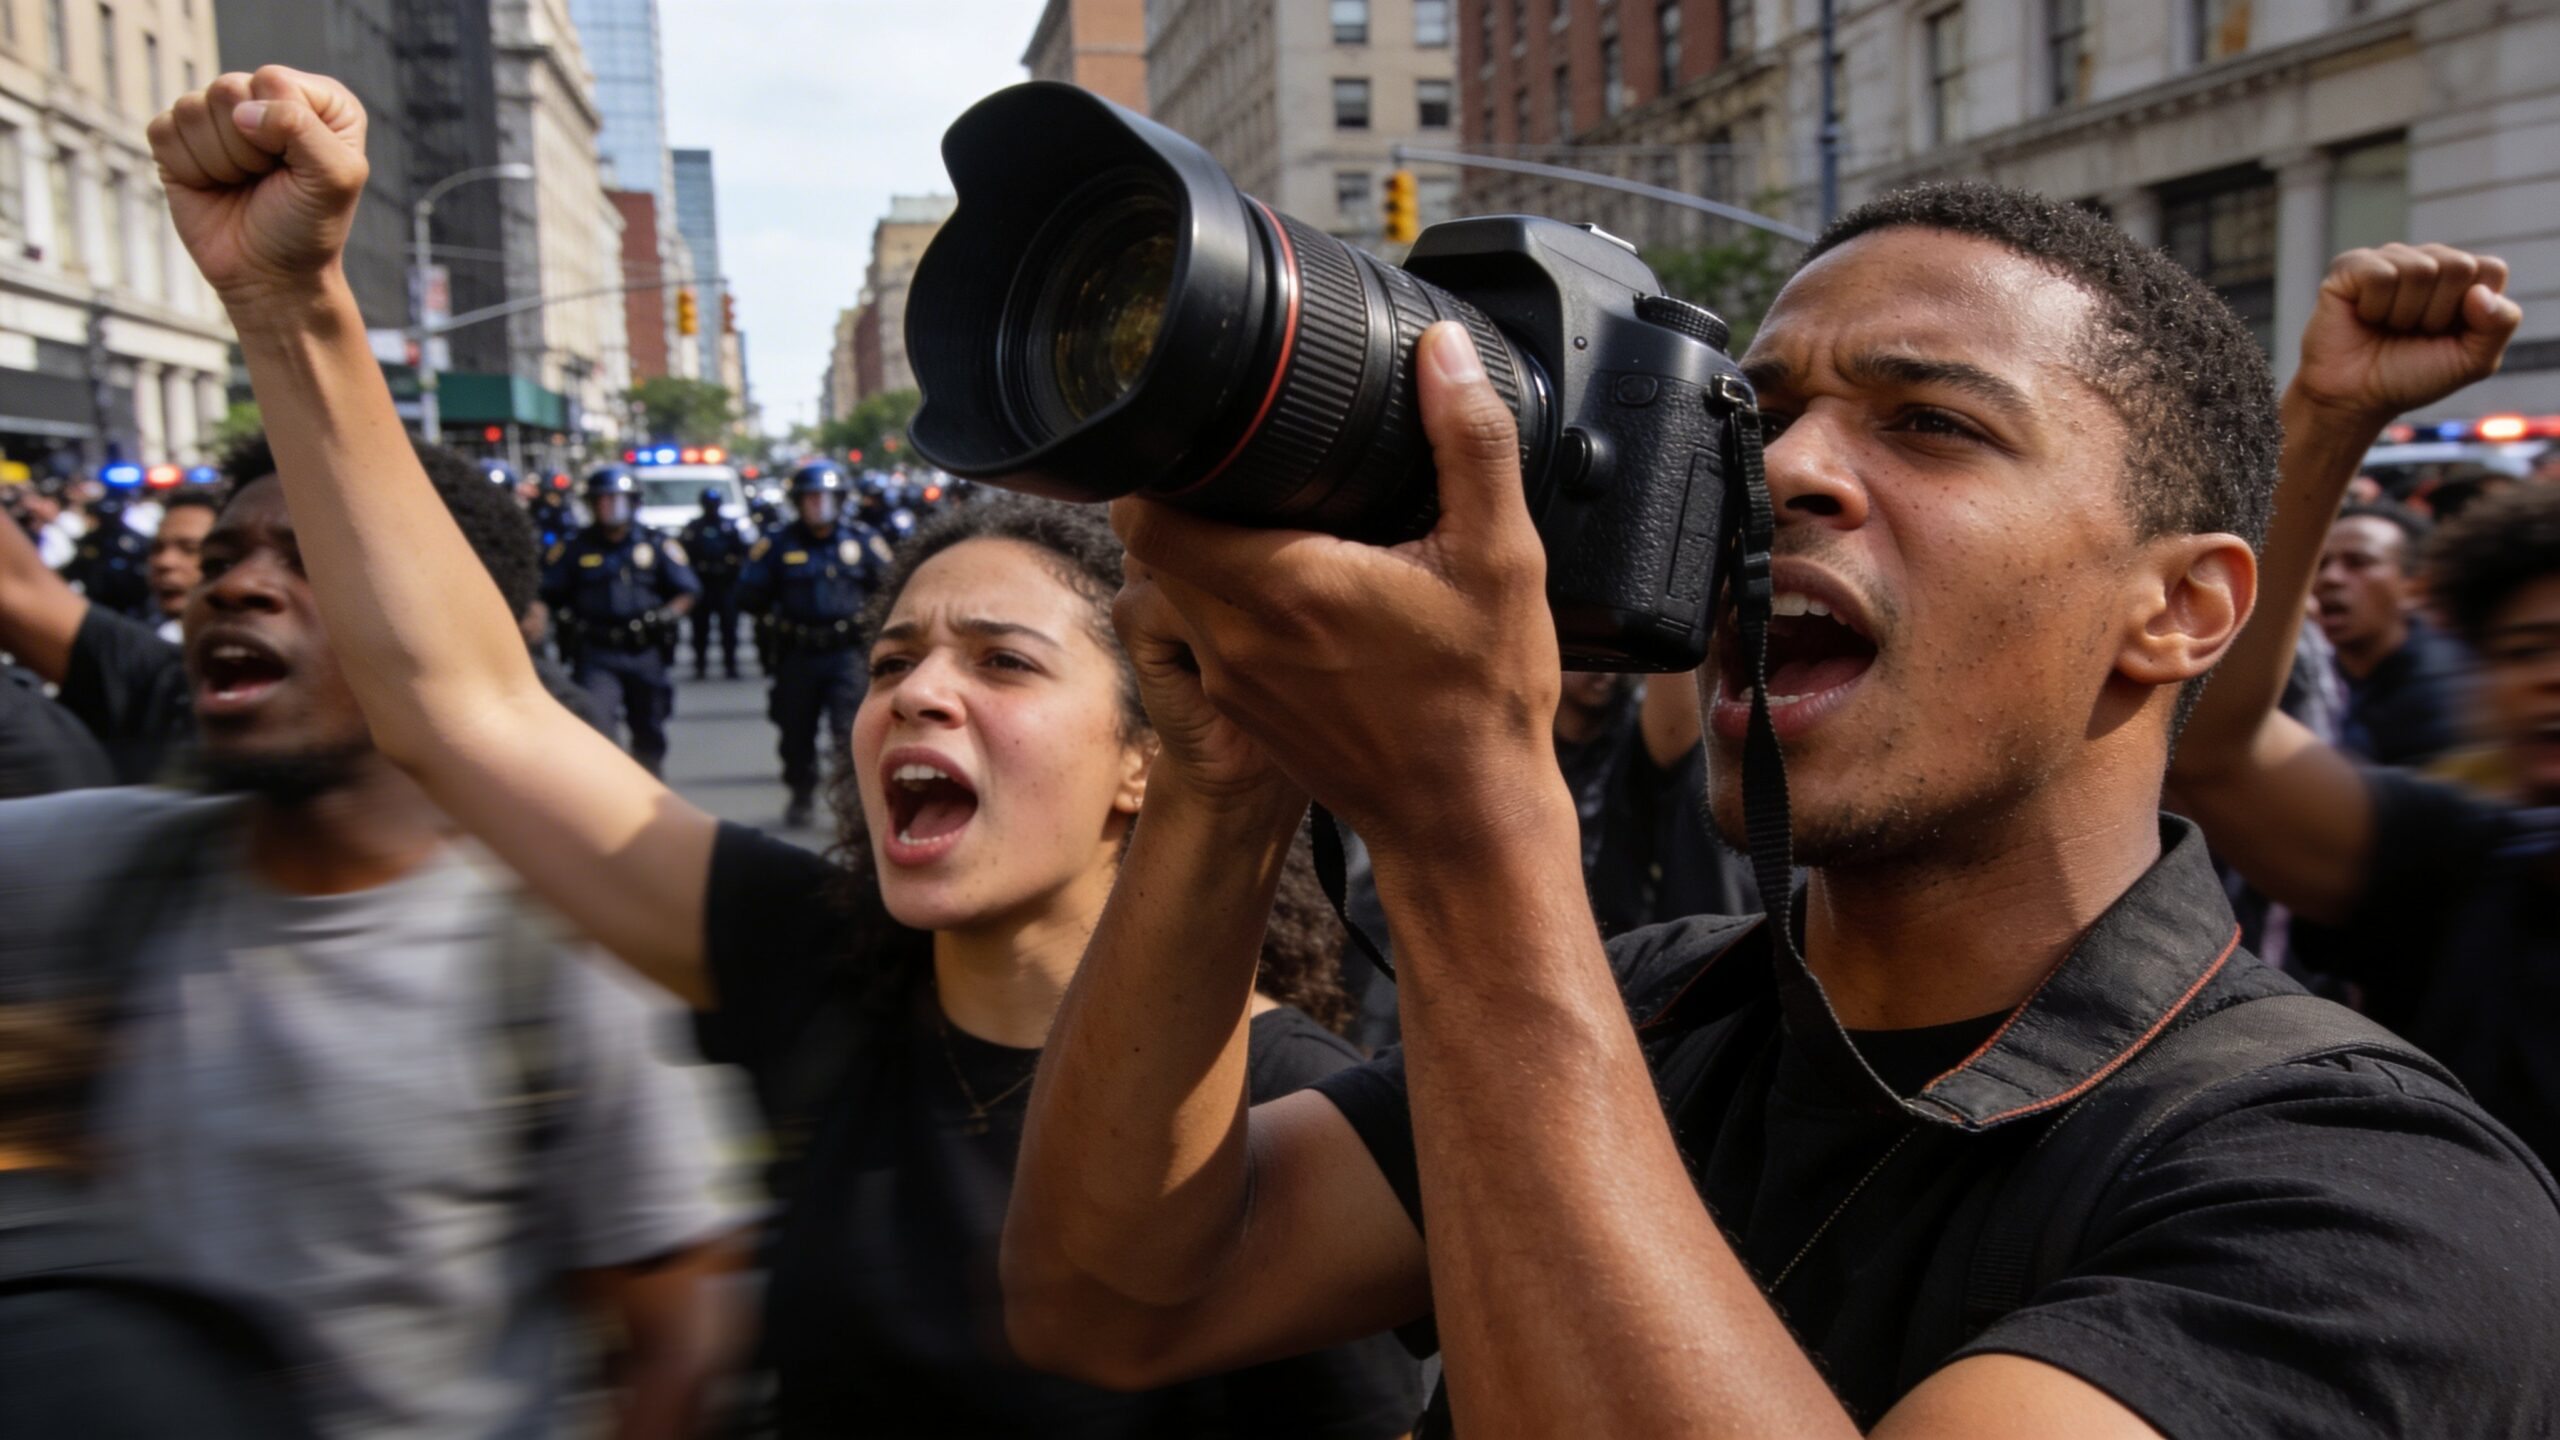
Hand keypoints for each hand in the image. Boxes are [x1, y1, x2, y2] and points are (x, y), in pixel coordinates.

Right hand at [148, 67, 368, 306]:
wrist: (269, 275)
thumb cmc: (307, 226)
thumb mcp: (333, 178)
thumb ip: (301, 128)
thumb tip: (242, 111)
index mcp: (316, 100)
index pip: (273, 79)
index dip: (278, 128)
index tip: (293, 166)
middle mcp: (267, 97)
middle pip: (228, 88)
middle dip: (246, 147)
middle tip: (265, 178)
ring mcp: (219, 115)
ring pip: (192, 108)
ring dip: (219, 161)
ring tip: (242, 183)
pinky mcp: (178, 137)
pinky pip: (164, 131)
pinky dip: (189, 168)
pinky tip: (213, 186)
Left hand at [1112, 322, 1565, 855]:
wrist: (1466, 821)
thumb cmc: (1483, 701)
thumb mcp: (1500, 558)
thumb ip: (1471, 443)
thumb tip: (1445, 352)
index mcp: (1284, 587)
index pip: (1151, 515)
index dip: (1160, 465)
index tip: (1198, 435)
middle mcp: (1238, 639)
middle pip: (1155, 548)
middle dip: (1181, 501)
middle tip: (1235, 469)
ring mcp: (1234, 682)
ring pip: (1175, 594)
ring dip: (1200, 557)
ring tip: (1263, 520)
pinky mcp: (1246, 713)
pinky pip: (1204, 638)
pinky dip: (1223, 606)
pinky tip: (1289, 589)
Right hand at [2291, 243, 2521, 424]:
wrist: (2355, 398)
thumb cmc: (2411, 377)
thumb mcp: (2473, 361)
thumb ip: (2500, 324)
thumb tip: (2478, 291)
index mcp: (2460, 277)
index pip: (2490, 269)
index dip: (2474, 309)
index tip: (2447, 333)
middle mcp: (2426, 259)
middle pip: (2457, 266)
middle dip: (2437, 313)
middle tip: (2413, 332)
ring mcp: (2388, 259)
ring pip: (2419, 270)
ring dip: (2403, 314)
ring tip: (2387, 327)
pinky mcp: (2350, 266)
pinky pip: (2380, 275)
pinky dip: (2374, 308)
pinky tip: (2364, 316)